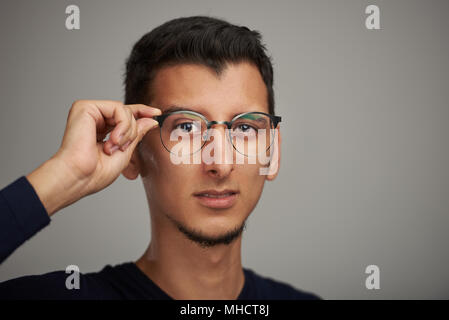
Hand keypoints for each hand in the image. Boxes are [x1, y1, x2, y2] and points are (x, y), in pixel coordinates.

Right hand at [27, 100, 160, 215]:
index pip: (124, 115)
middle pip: (127, 113)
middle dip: (133, 132)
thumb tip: (151, 119)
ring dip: (127, 131)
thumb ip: (137, 134)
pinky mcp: (85, 107)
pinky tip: (113, 140)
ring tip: (114, 147)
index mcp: (100, 129)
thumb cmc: (96, 172)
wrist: (79, 177)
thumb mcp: (125, 152)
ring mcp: (89, 112)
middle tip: (121, 149)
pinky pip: (118, 108)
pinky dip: (122, 125)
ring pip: (125, 110)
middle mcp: (93, 118)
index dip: (142, 112)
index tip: (157, 113)